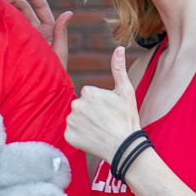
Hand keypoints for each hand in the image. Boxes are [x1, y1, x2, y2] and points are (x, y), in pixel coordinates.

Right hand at [1, 0, 69, 69]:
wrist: (38, 93)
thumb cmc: (52, 76)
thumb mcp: (58, 54)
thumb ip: (61, 34)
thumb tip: (69, 12)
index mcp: (48, 29)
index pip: (40, 6)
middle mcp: (35, 30)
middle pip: (25, 8)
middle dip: (16, 0)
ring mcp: (22, 37)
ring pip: (14, 17)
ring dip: (7, 8)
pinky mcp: (12, 45)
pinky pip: (6, 30)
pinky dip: (0, 22)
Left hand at [64, 48, 143, 163]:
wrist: (125, 147)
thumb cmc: (127, 118)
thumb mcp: (126, 92)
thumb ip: (118, 68)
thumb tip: (119, 47)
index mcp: (88, 92)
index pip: (89, 94)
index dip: (100, 103)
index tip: (109, 111)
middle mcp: (76, 104)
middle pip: (81, 105)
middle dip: (90, 112)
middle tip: (104, 121)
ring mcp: (71, 121)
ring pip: (75, 118)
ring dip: (84, 123)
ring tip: (99, 130)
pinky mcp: (68, 135)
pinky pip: (71, 132)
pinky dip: (79, 135)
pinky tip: (92, 138)